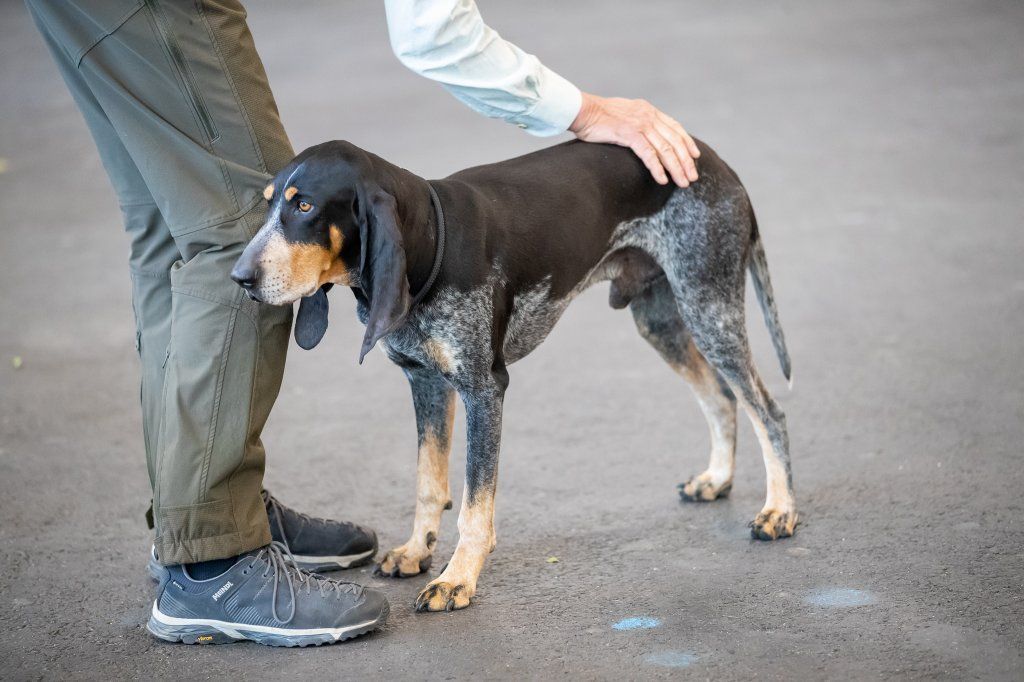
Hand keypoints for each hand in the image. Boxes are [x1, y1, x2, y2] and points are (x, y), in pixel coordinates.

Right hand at [569, 92, 699, 186]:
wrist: (582, 110)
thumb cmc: (599, 117)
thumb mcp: (625, 115)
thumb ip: (638, 124)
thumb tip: (646, 137)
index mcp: (649, 111)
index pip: (675, 128)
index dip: (687, 143)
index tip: (695, 157)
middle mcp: (648, 116)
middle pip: (674, 141)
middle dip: (686, 161)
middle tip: (693, 177)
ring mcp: (640, 124)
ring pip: (665, 149)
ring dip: (676, 168)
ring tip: (683, 182)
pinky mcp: (629, 134)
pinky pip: (648, 154)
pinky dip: (657, 168)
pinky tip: (662, 180)